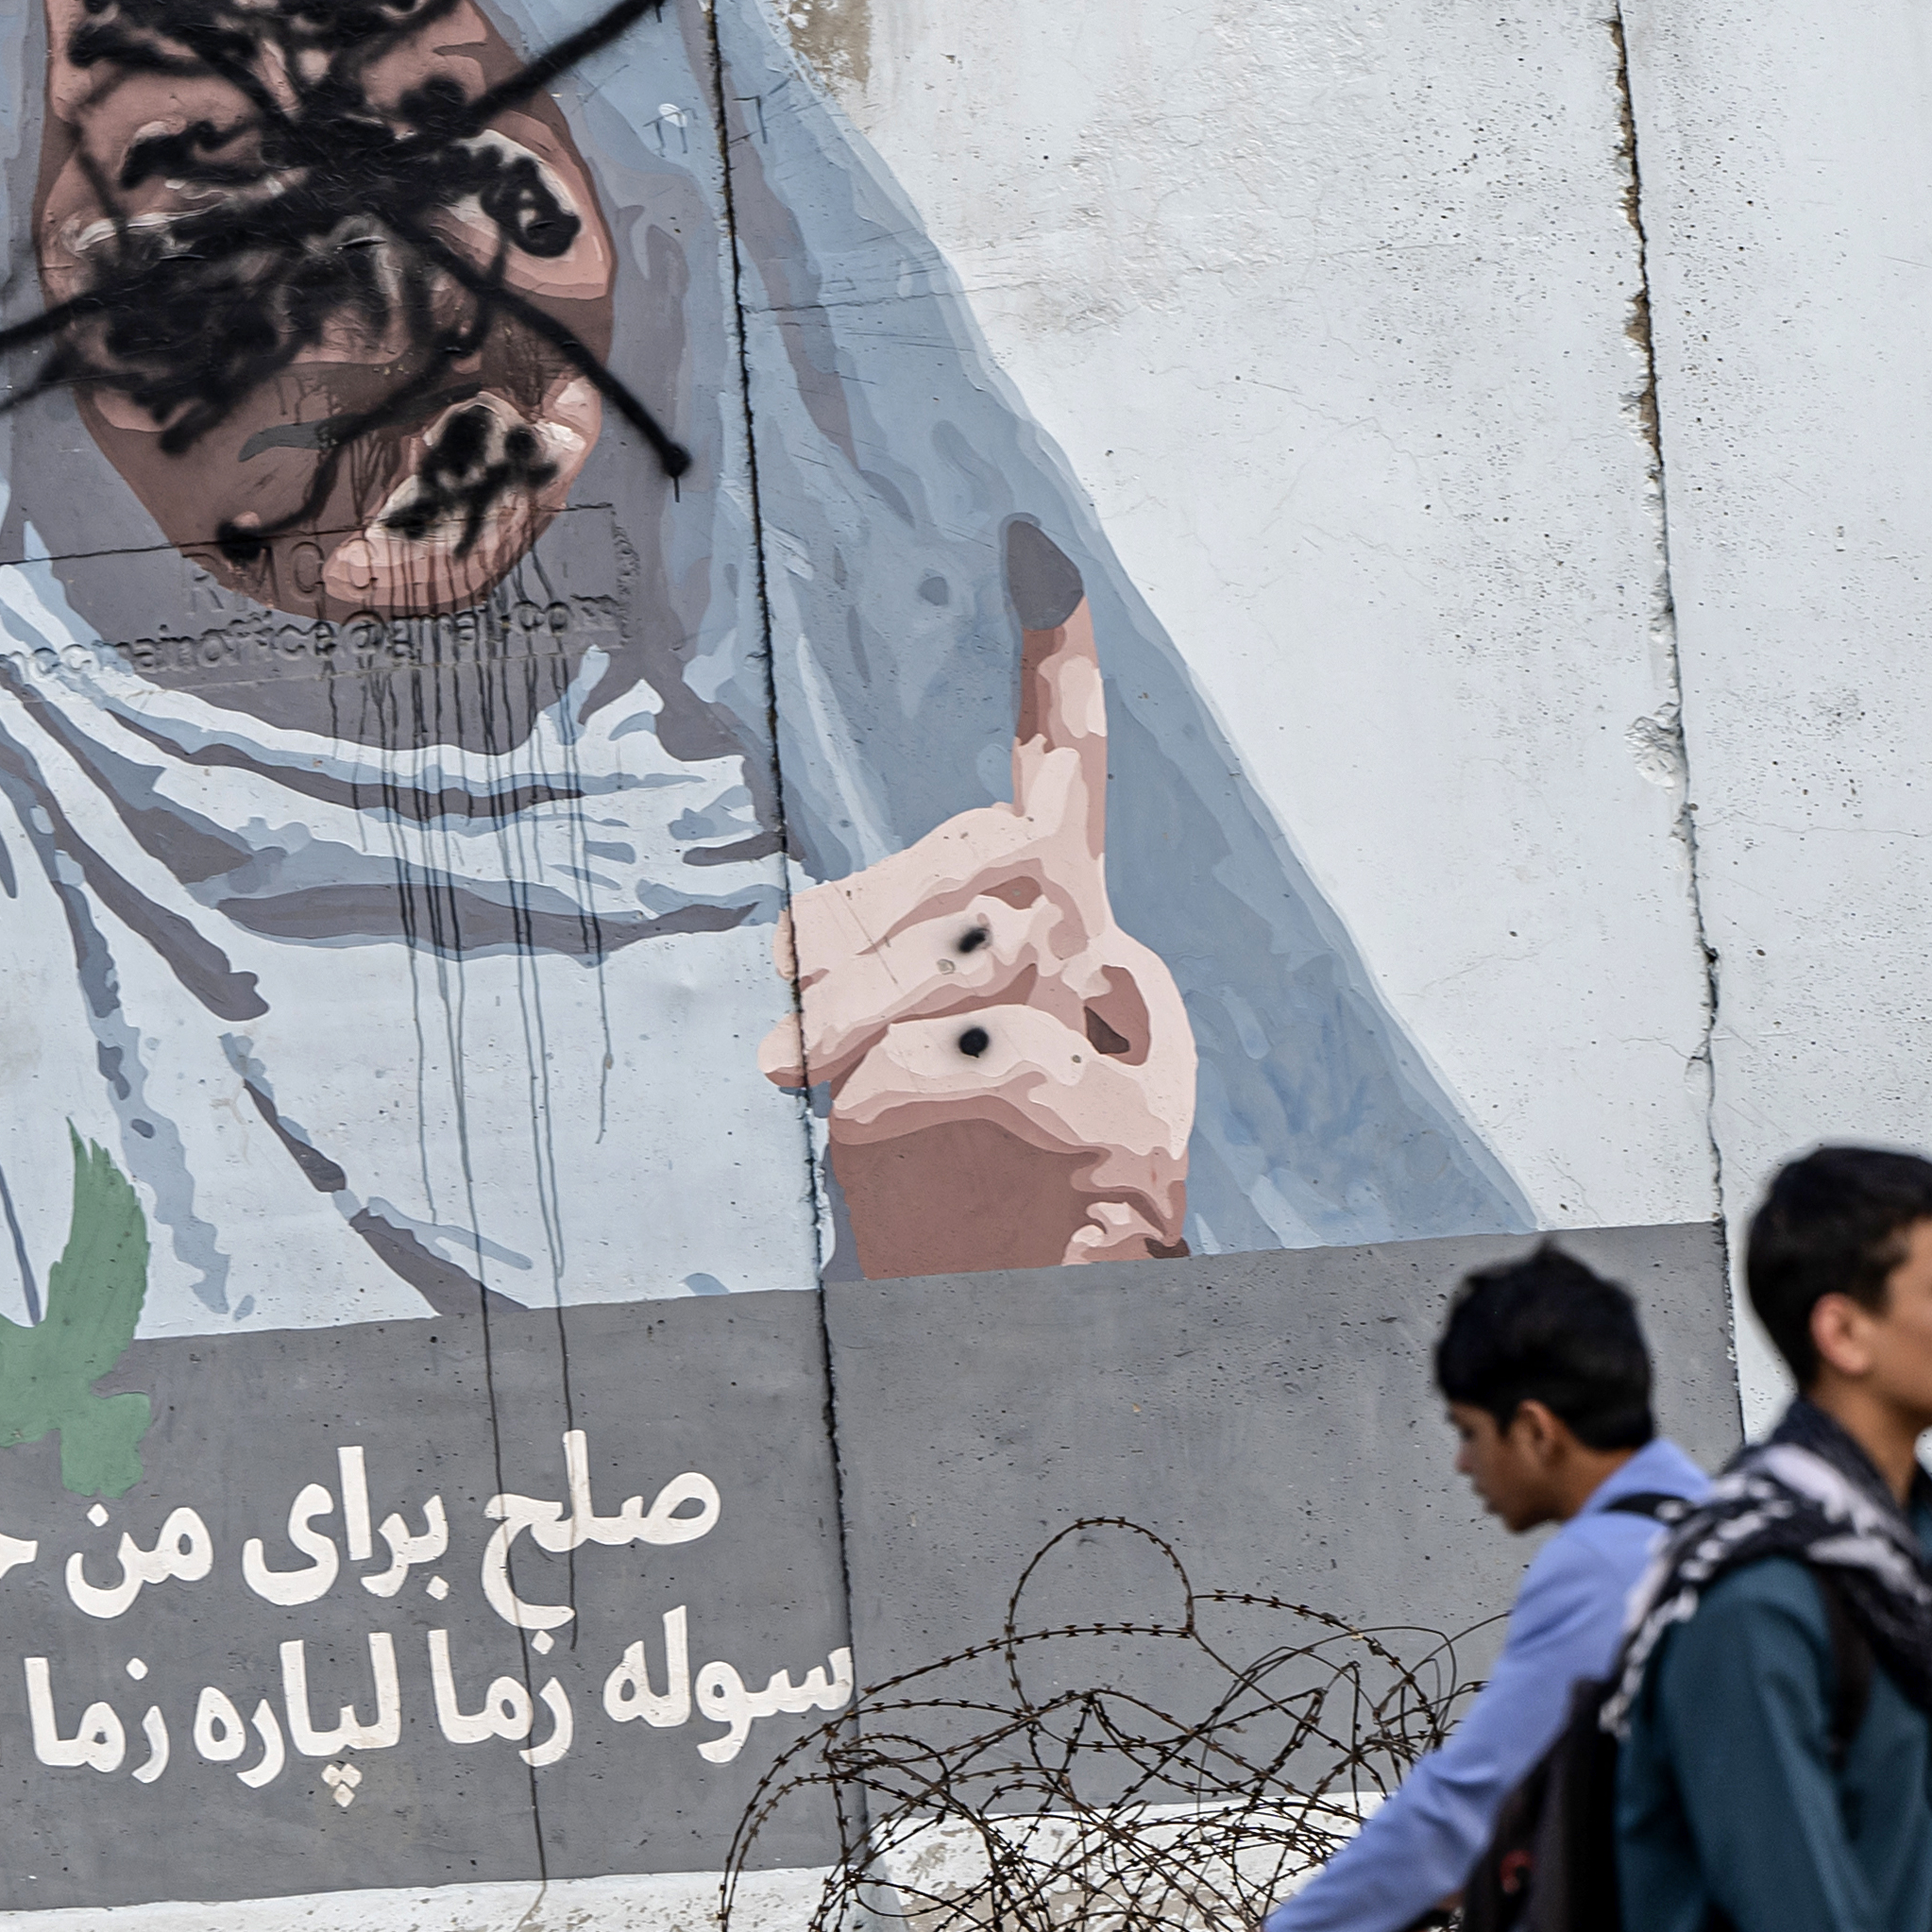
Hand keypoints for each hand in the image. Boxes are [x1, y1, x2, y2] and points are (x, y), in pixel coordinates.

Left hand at [764, 532, 1197, 1278]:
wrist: (997, 1365)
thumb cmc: (927, 1206)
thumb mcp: (859, 1063)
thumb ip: (847, 968)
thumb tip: (799, 921)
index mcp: (1053, 951)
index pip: (1059, 790)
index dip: (1057, 686)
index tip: (1045, 566)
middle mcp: (1111, 984)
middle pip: (1003, 854)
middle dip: (878, 919)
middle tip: (788, 1025)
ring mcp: (1141, 1064)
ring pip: (995, 941)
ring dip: (869, 1009)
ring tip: (809, 1088)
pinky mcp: (1143, 1148)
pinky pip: (997, 1055)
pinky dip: (902, 1085)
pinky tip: (864, 1136)